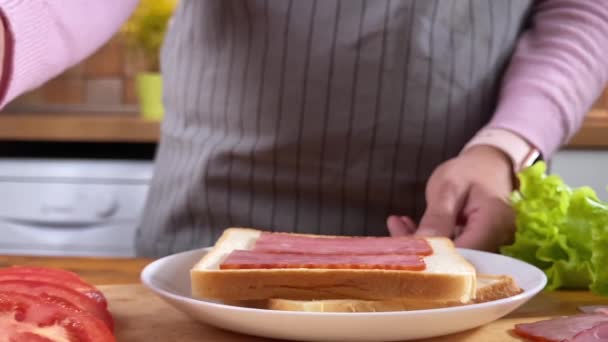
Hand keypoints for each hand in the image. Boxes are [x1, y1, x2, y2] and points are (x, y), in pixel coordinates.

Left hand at [387, 145, 515, 251]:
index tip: (405, 249)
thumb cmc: (469, 171)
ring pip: (450, 256)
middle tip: (394, 232)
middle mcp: (496, 241)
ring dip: (421, 243)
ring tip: (396, 224)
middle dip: (421, 251)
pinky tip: (407, 226)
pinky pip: (450, 249)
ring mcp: (487, 246)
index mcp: (493, 224)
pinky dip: (428, 239)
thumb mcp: (448, 187)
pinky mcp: (474, 246)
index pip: (464, 256)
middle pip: (456, 260)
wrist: (487, 165)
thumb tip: (420, 247)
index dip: (434, 260)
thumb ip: (437, 218)